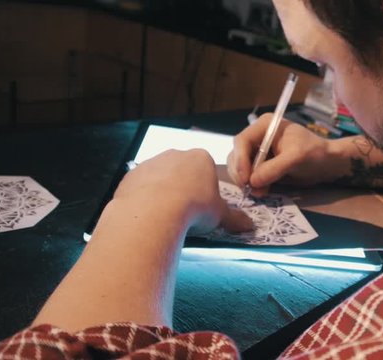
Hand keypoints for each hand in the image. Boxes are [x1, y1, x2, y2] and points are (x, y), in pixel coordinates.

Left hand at [115, 149, 251, 232]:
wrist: (154, 211)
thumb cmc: (195, 208)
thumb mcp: (220, 215)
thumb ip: (234, 218)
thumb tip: (251, 226)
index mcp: (201, 158)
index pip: (206, 168)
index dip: (206, 187)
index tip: (203, 204)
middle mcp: (175, 154)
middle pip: (182, 170)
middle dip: (184, 187)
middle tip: (185, 211)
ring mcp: (151, 162)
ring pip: (160, 177)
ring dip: (163, 192)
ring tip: (165, 216)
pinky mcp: (131, 175)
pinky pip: (141, 187)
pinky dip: (144, 198)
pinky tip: (148, 215)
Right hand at [228, 113, 341, 195]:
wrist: (327, 164)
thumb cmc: (315, 153)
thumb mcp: (296, 158)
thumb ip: (274, 168)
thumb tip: (252, 181)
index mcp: (264, 126)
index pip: (242, 141)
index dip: (240, 160)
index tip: (245, 179)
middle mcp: (258, 136)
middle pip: (237, 154)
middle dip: (240, 173)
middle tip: (249, 189)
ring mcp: (258, 151)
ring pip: (240, 166)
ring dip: (245, 181)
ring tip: (258, 192)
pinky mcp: (262, 165)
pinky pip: (249, 175)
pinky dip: (252, 184)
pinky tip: (261, 191)